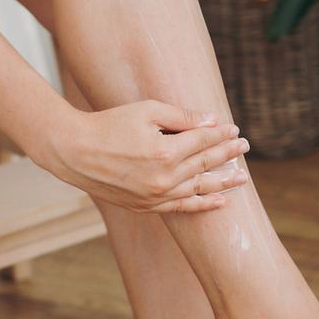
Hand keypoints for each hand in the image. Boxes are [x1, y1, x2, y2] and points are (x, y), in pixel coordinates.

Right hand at [43, 101, 249, 212]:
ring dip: (222, 182)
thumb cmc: (109, 125)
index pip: (203, 140)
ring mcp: (155, 196)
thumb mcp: (146, 111)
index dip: (220, 134)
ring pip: (198, 189)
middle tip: (244, 147)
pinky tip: (219, 202)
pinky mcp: (146, 206)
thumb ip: (181, 116)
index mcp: (166, 152)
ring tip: (241, 178)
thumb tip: (211, 121)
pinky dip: (202, 204)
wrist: (74, 153)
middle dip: (227, 154)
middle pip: (205, 164)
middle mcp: (164, 178)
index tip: (234, 130)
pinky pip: (181, 207)